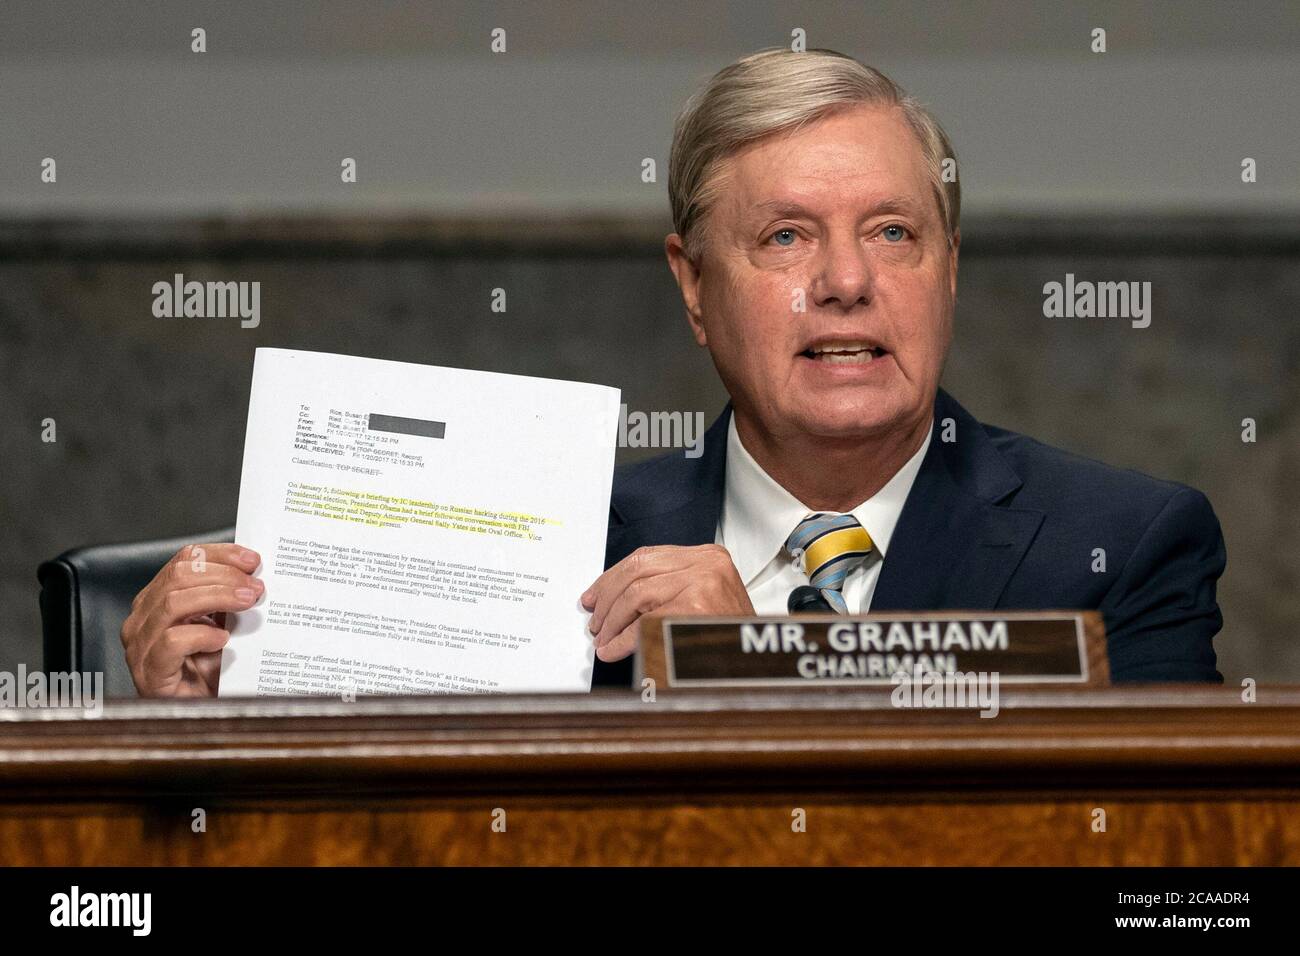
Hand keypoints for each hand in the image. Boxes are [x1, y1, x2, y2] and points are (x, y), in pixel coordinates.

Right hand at [120, 542, 263, 697]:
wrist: (204, 716)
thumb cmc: (212, 672)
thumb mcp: (223, 626)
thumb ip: (230, 600)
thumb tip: (256, 574)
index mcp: (157, 600)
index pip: (184, 560)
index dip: (220, 554)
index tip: (252, 560)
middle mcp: (143, 619)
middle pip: (178, 576)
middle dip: (224, 576)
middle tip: (256, 586)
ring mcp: (140, 646)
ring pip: (173, 603)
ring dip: (218, 597)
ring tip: (248, 604)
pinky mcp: (148, 673)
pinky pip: (171, 642)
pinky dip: (201, 635)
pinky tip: (223, 640)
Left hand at [580, 544, 753, 662]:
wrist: (758, 665)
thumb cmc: (728, 636)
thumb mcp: (702, 598)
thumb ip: (664, 589)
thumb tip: (613, 599)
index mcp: (708, 556)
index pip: (646, 556)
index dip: (613, 577)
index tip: (596, 596)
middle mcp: (706, 564)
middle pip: (637, 570)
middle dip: (608, 598)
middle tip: (596, 622)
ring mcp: (703, 583)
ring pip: (636, 593)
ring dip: (612, 621)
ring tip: (604, 640)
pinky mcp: (695, 609)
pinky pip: (645, 621)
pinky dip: (623, 639)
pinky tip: (615, 649)